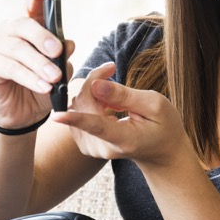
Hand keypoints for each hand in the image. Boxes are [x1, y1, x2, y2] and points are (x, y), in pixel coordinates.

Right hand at [0, 0, 74, 130]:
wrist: (25, 114)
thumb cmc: (43, 85)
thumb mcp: (60, 72)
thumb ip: (64, 57)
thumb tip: (68, 43)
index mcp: (31, 25)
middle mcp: (12, 30)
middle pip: (24, 24)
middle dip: (43, 37)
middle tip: (58, 52)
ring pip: (18, 49)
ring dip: (39, 64)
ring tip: (54, 78)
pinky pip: (11, 68)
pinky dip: (29, 78)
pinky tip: (43, 87)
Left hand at [53, 63, 190, 168]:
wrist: (160, 151)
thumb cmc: (163, 125)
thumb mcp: (154, 104)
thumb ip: (124, 95)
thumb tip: (96, 86)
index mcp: (123, 139)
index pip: (96, 127)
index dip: (75, 119)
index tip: (57, 116)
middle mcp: (102, 147)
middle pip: (83, 105)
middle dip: (93, 82)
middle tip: (110, 68)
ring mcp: (91, 147)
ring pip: (77, 105)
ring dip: (92, 91)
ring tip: (115, 91)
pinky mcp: (84, 143)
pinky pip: (77, 111)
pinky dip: (89, 100)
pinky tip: (107, 103)